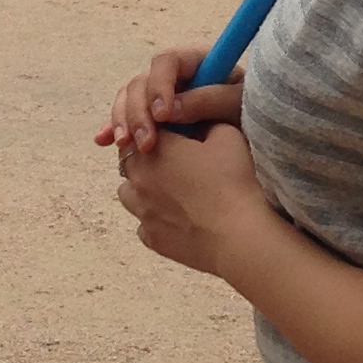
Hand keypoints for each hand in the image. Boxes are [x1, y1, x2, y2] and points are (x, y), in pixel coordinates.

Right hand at [95, 46, 242, 155]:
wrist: (253, 141)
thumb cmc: (253, 113)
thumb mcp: (239, 104)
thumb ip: (210, 100)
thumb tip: (172, 109)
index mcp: (195, 62)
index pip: (167, 62)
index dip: (160, 86)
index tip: (163, 115)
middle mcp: (173, 77)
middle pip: (141, 83)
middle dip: (138, 112)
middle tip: (147, 144)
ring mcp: (158, 96)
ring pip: (128, 99)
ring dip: (123, 121)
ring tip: (126, 146)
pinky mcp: (151, 117)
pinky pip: (126, 118)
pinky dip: (114, 128)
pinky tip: (103, 141)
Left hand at [115, 120, 267, 277]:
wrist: (235, 236)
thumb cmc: (231, 183)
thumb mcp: (228, 137)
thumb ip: (208, 123)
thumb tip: (200, 126)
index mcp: (156, 148)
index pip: (145, 128)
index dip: (159, 129)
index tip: (176, 134)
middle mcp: (140, 177)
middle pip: (129, 159)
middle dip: (145, 156)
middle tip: (173, 160)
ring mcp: (142, 210)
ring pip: (127, 193)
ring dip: (141, 187)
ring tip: (167, 191)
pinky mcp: (151, 238)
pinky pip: (143, 224)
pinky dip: (153, 219)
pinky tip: (175, 218)